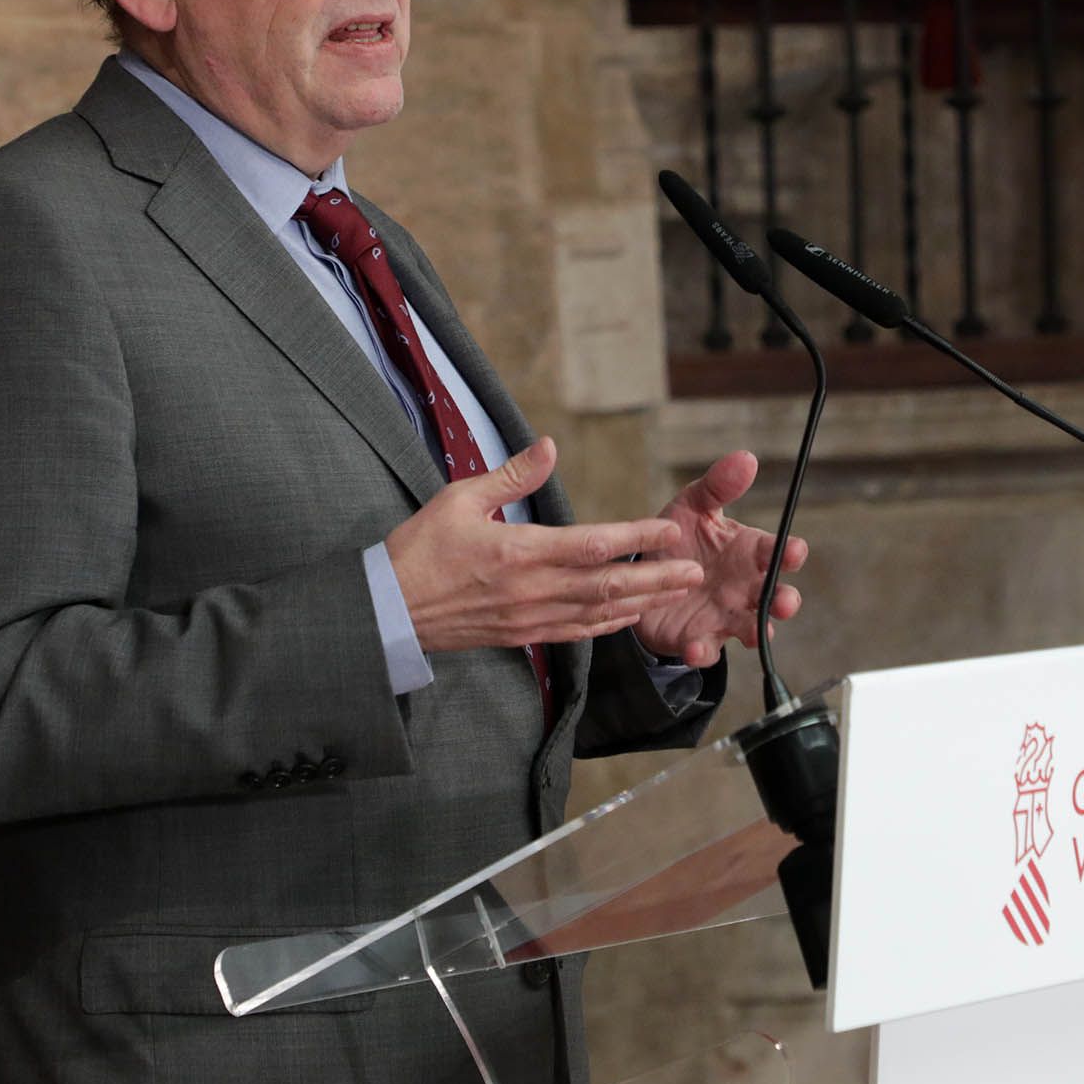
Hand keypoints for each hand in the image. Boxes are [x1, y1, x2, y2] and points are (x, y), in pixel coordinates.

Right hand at [384, 437, 704, 652]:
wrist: (388, 610)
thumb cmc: (419, 549)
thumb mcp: (459, 499)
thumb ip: (510, 476)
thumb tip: (549, 446)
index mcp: (520, 552)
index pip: (593, 545)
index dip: (637, 538)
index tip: (670, 531)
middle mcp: (532, 590)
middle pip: (608, 585)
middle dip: (657, 578)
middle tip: (695, 572)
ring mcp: (528, 618)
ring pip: (598, 613)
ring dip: (641, 603)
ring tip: (676, 593)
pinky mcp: (520, 637)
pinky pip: (574, 633)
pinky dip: (607, 625)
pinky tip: (628, 617)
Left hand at [632, 450, 806, 665]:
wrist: (643, 576)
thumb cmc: (679, 539)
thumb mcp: (692, 507)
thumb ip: (717, 487)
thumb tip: (746, 458)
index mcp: (747, 552)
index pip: (776, 551)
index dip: (789, 552)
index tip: (793, 551)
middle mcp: (744, 586)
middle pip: (775, 595)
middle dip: (785, 600)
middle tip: (784, 601)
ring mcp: (725, 615)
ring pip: (753, 627)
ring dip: (758, 631)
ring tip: (757, 632)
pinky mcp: (700, 638)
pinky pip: (707, 650)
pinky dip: (703, 651)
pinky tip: (695, 648)